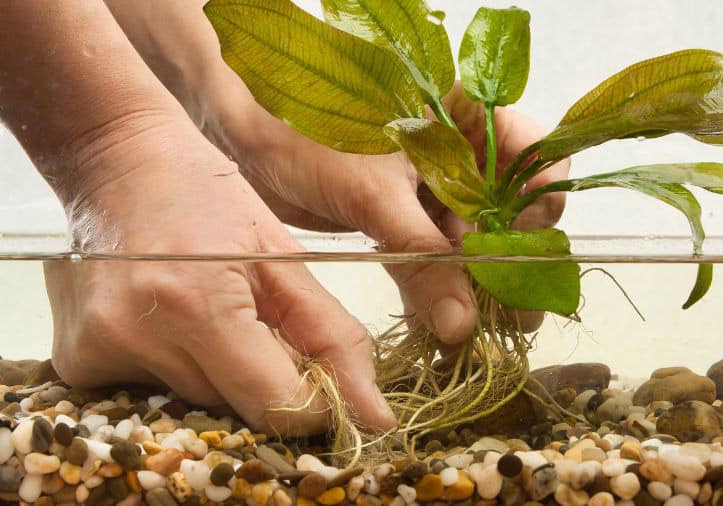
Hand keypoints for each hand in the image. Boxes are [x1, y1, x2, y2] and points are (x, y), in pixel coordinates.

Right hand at [45, 113, 394, 433]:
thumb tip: (375, 414)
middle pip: (236, 408)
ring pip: (196, 403)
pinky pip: (150, 393)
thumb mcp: (283, 256)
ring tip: (209, 309)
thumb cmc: (208, 194)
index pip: (275, 404)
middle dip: (264, 378)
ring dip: (220, 372)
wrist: (117, 158)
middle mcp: (139, 336)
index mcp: (200, 304)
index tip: (324, 382)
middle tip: (259, 322)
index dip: (312, 403)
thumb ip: (332, 338)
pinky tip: (169, 319)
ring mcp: (98, 351)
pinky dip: (177, 367)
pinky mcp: (74, 360)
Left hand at [203, 82, 571, 339]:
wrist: (243, 134)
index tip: (518, 250)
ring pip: (470, 240)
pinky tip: (436, 327)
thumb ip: (423, 257)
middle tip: (514, 319)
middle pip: (507, 210)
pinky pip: (432, 256)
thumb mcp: (374, 195)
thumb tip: (462, 325)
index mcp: (465, 116)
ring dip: (472, 288)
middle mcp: (459, 151)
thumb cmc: (309, 134)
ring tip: (476, 336)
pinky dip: (433, 290)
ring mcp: (432, 186)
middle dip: (506, 266)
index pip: (534, 156)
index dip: (537, 205)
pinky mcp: (403, 216)